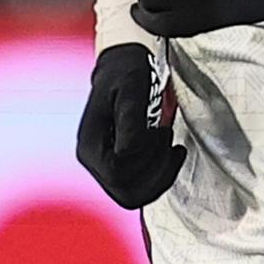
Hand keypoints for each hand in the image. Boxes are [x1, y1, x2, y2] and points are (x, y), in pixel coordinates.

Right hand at [76, 43, 185, 208]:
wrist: (125, 67)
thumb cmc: (128, 73)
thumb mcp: (132, 88)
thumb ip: (131, 119)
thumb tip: (130, 150)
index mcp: (90, 145)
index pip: (118, 173)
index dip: (146, 158)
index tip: (161, 131)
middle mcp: (94, 161)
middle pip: (126, 193)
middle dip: (157, 172)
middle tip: (169, 140)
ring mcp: (106, 167)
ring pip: (135, 196)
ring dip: (161, 176)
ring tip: (172, 148)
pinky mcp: (122, 167)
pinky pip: (141, 188)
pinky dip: (162, 176)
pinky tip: (173, 155)